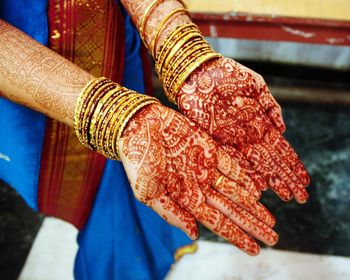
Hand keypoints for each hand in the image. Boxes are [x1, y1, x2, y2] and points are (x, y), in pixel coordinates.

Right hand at [119, 103, 277, 254]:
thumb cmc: (138, 161)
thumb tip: (194, 235)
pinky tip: (257, 189)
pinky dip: (244, 177)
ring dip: (252, 205)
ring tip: (270, 219)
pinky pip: (231, 165)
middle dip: (251, 224)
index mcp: (186, 198)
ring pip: (235, 190)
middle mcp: (200, 186)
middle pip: (231, 209)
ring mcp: (206, 168)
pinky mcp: (209, 149)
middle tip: (273, 237)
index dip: (236, 236)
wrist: (138, 127)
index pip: (217, 222)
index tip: (254, 249)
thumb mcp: (148, 193)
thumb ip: (171, 213)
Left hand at [177, 57, 309, 202]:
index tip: (304, 181)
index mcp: (257, 123)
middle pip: (270, 161)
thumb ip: (270, 106)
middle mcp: (246, 135)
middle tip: (301, 197)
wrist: (199, 71)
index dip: (291, 165)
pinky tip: (258, 188)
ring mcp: (231, 139)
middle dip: (286, 178)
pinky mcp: (214, 139)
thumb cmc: (227, 75)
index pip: (278, 149)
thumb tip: (283, 129)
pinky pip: (233, 159)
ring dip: (271, 180)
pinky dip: (246, 173)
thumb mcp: (255, 87)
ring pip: (255, 164)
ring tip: (286, 196)